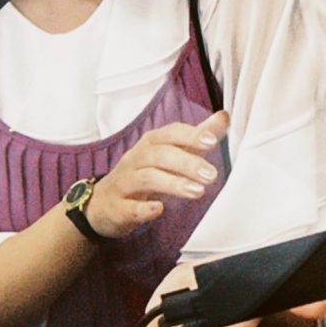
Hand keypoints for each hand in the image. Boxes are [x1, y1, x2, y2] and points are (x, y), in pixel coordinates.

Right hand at [85, 111, 228, 239]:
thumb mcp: (169, 153)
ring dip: (173, 184)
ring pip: (147, 178)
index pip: (171, 133)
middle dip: (187, 163)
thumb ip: (196, 138)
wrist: (102, 203)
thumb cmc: (142, 173)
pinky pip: (128, 207)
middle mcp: (136, 159)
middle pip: (160, 155)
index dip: (190, 135)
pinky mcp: (117, 208)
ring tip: (197, 191)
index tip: (212, 141)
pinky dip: (143, 209)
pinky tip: (158, 210)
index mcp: (152, 144)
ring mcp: (125, 183)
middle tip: (211, 174)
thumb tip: (223, 117)